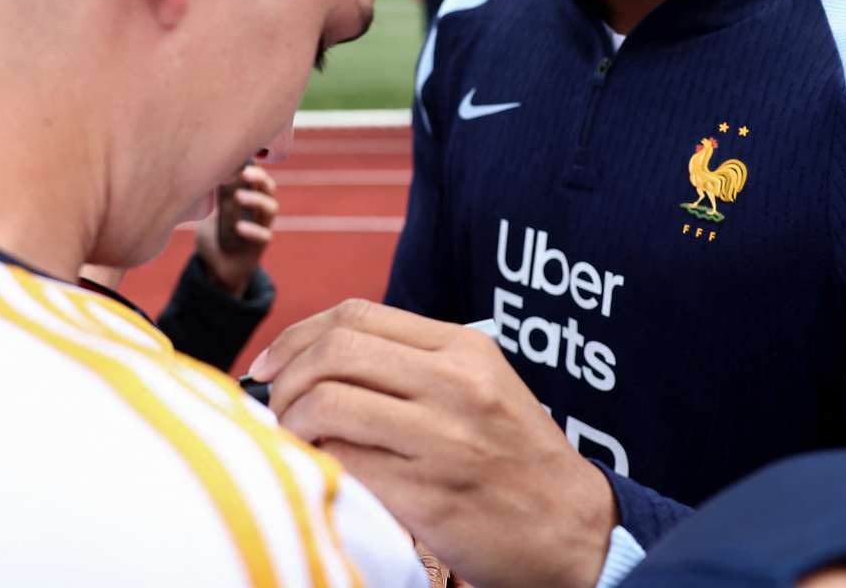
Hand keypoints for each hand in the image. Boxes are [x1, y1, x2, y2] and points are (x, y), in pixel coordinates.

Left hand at [194, 162, 276, 295]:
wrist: (215, 268)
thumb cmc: (214, 236)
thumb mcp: (210, 214)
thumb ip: (214, 199)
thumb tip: (208, 174)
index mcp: (248, 198)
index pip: (257, 177)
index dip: (254, 167)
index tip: (241, 160)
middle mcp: (258, 210)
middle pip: (269, 188)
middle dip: (260, 178)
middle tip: (245, 173)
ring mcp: (261, 227)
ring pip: (271, 209)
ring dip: (257, 200)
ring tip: (239, 197)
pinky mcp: (259, 246)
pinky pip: (263, 236)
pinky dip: (252, 230)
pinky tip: (238, 228)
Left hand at [249, 300, 614, 587]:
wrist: (575, 530)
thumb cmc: (515, 460)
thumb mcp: (480, 388)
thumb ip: (412, 366)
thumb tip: (314, 360)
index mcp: (464, 349)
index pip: (356, 315)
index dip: (297, 335)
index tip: (270, 364)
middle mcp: (455, 384)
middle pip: (335, 351)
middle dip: (285, 378)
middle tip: (273, 406)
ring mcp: (444, 439)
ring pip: (328, 403)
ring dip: (291, 423)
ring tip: (292, 442)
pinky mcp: (429, 495)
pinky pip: (345, 465)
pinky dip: (317, 465)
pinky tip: (320, 474)